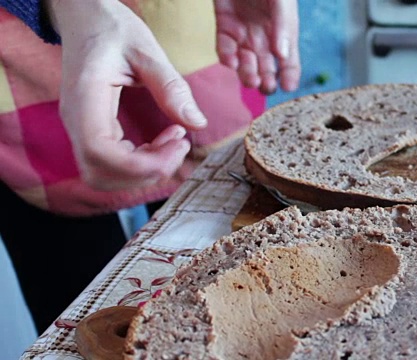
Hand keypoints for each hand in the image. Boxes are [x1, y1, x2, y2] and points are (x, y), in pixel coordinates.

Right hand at [45, 0, 207, 190]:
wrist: (85, 17)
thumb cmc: (112, 28)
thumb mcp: (146, 50)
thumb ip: (171, 87)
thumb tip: (198, 123)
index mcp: (85, 97)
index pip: (100, 152)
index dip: (140, 165)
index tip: (178, 147)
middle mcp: (76, 119)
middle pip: (100, 173)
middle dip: (146, 172)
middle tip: (181, 146)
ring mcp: (80, 128)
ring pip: (104, 175)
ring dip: (144, 170)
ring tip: (175, 142)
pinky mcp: (92, 130)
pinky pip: (111, 163)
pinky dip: (140, 163)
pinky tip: (163, 142)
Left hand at [215, 0, 300, 93]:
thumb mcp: (280, 0)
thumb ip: (284, 24)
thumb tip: (283, 55)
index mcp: (283, 30)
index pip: (290, 60)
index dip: (290, 75)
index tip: (288, 87)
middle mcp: (264, 35)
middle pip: (267, 66)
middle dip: (267, 80)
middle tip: (265, 86)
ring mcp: (244, 31)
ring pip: (246, 62)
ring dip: (247, 74)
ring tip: (250, 79)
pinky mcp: (224, 24)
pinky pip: (224, 47)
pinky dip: (227, 57)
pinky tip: (231, 61)